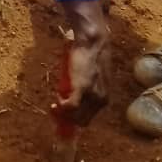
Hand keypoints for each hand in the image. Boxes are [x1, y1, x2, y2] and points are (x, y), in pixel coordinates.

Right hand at [55, 0, 110, 126]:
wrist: (93, 41)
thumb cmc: (91, 55)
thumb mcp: (94, 76)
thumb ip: (89, 87)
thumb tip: (75, 94)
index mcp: (105, 98)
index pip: (89, 117)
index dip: (75, 118)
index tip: (64, 113)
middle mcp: (101, 100)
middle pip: (82, 120)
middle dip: (68, 119)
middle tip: (56, 109)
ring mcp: (92, 96)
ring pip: (75, 116)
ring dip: (63, 113)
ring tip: (56, 103)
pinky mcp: (82, 89)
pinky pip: (70, 106)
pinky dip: (61, 106)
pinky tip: (57, 99)